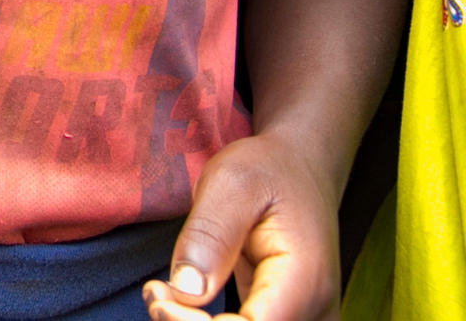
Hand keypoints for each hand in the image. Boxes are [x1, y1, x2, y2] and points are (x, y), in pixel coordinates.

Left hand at [142, 132, 339, 320]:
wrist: (300, 167)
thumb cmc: (267, 170)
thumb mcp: (231, 183)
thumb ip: (209, 237)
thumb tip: (188, 292)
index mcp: (304, 281)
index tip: (160, 297)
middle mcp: (315, 310)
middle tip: (157, 295)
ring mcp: (307, 317)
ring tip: (164, 297)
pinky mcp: (288, 317)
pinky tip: (179, 304)